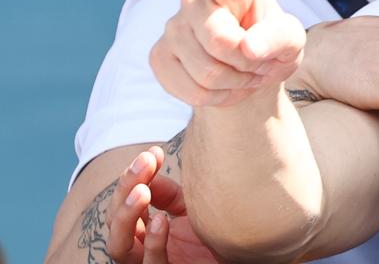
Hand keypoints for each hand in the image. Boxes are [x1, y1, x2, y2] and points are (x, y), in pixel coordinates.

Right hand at [106, 147, 217, 263]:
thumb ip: (168, 192)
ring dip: (127, 216)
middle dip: (125, 189)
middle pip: (115, 221)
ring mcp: (150, 263)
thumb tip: (148, 163)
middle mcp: (139, 247)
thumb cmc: (210, 235)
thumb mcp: (189, 208)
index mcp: (142, 229)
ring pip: (119, 248)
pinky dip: (153, 243)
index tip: (152, 152)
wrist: (237, 257)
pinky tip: (161, 220)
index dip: (132, 177)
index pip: (124, 203)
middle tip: (144, 163)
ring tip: (142, 191)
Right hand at [149, 0, 305, 106]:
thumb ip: (278, 38)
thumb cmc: (271, 43)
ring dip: (236, 82)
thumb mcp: (291, 40)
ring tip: (244, 72)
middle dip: (248, 61)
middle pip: (219, 40)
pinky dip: (218, 97)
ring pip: (207, 72)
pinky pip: (193, 91)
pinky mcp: (159, 57)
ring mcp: (172, 28)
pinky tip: (225, 85)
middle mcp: (195, 1)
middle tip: (259, 60)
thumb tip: (249, 48)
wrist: (249, 69)